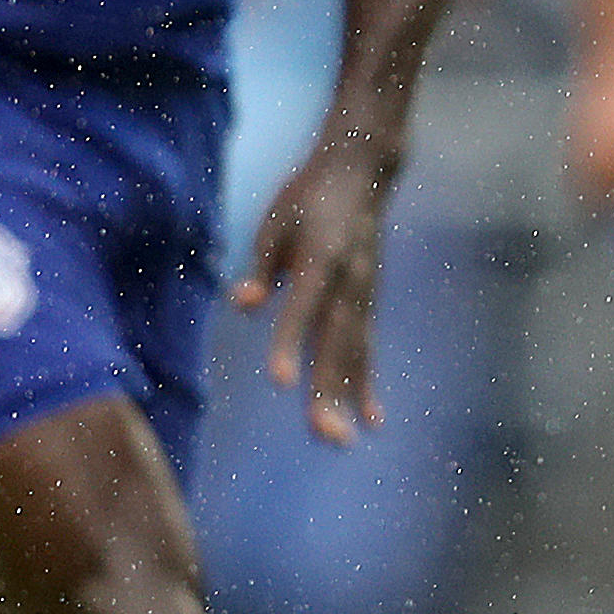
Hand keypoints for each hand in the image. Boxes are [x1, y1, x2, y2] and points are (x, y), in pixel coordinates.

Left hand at [233, 140, 396, 444]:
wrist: (362, 173)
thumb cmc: (308, 197)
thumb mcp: (276, 222)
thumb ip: (263, 268)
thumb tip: (243, 306)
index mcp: (322, 258)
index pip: (303, 308)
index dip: (289, 344)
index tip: (280, 381)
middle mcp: (350, 282)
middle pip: (337, 344)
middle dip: (329, 391)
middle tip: (323, 434)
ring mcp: (365, 295)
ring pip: (356, 354)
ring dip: (348, 399)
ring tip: (342, 440)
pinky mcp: (369, 302)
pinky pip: (368, 349)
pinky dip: (367, 385)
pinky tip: (370, 419)